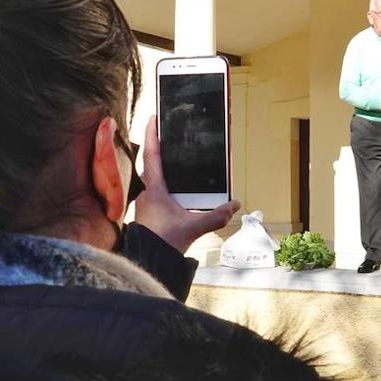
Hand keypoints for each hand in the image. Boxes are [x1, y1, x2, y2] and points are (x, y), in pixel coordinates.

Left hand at [133, 115, 239, 252]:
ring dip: (166, 177)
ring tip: (181, 170)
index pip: (152, 156)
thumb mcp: (194, 227)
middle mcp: (146, 194)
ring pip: (155, 184)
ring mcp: (145, 205)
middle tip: (172, 141)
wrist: (149, 262)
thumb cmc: (165, 241)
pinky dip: (167, 193)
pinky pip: (157, 197)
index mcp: (155, 189)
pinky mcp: (148, 215)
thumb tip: (235, 205)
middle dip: (161, 154)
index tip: (153, 118)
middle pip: (152, 167)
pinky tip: (179, 199)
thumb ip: (215, 216)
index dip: (152, 135)